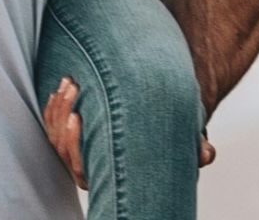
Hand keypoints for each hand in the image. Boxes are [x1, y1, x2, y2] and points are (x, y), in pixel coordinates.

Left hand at [44, 77, 215, 189]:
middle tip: (74, 89)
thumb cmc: (169, 130)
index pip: (80, 169)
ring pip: (54, 133)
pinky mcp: (68, 131)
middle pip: (62, 148)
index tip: (77, 116)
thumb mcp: (184, 136)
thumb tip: (207, 154)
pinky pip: (52, 121)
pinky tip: (62, 86)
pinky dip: (54, 103)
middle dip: (62, 117)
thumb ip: (196, 147)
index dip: (74, 144)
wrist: (159, 113)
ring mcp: (76, 148)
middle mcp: (89, 166)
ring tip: (71, 81)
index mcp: (111, 176)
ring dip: (58, 106)